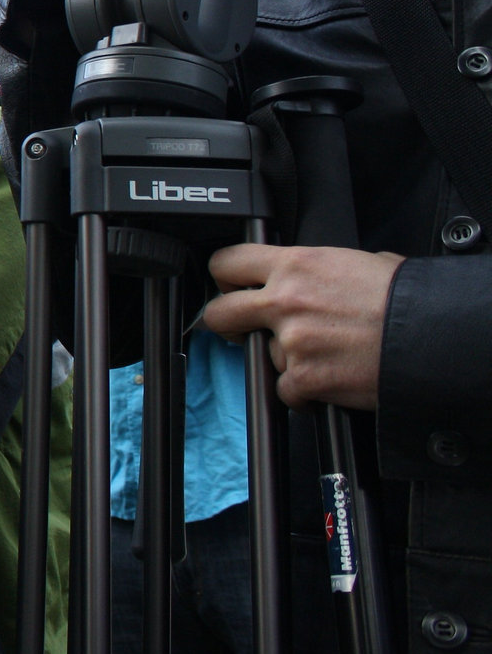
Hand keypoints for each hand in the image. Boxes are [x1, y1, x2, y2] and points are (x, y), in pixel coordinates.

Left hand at [202, 244, 402, 409]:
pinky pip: (285, 391)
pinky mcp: (305, 377)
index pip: (229, 261)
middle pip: (220, 313)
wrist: (433, 335)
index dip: (224, 276)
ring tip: (325, 354)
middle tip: (245, 329)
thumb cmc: (406, 298)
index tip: (230, 287)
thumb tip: (315, 275)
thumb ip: (320, 268)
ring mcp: (292, 341)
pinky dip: (303, 393)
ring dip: (287, 360)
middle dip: (227, 324)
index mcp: (296, 265)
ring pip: (264, 356)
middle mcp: (286, 300)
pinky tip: (326, 383)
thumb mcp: (358, 261)